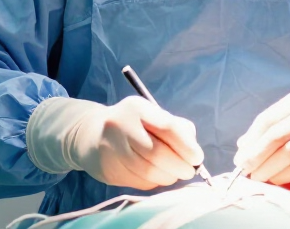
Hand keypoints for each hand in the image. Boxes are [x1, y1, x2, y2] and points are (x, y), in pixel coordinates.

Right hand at [28, 96, 203, 189]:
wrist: (91, 134)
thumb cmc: (132, 124)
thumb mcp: (151, 115)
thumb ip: (176, 126)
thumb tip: (193, 150)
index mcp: (137, 107)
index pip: (166, 127)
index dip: (185, 145)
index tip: (197, 157)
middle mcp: (121, 125)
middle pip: (156, 152)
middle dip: (179, 165)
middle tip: (190, 171)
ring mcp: (111, 147)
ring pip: (147, 170)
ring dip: (168, 177)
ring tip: (176, 175)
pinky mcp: (107, 168)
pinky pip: (137, 181)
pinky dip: (154, 182)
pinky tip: (158, 177)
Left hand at [233, 91, 289, 184]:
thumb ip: (272, 127)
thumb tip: (242, 145)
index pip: (268, 118)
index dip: (251, 138)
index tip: (239, 154)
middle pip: (276, 135)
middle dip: (256, 154)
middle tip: (243, 168)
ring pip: (287, 152)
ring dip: (268, 168)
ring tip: (256, 177)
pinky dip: (284, 175)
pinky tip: (275, 180)